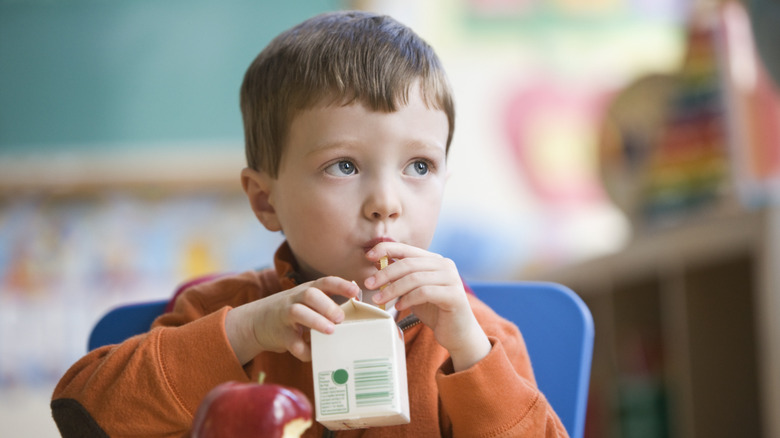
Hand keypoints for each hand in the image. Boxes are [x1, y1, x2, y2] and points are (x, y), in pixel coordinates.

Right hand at [225, 277, 359, 363]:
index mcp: (308, 290)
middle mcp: (296, 299)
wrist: (256, 322)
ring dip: (315, 321)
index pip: (325, 282)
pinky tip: (313, 354)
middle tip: (341, 318)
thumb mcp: (307, 302)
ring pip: (298, 312)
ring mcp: (285, 315)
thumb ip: (329, 302)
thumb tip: (360, 304)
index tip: (356, 292)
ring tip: (330, 331)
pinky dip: (304, 350)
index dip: (341, 285)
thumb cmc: (292, 312)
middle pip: (310, 294)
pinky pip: (292, 342)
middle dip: (327, 305)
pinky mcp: (279, 334)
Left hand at [364, 242, 490, 371]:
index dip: (387, 249)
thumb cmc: (434, 311)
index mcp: (435, 260)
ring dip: (393, 288)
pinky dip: (408, 298)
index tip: (368, 256)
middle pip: (409, 264)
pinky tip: (399, 306)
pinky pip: (424, 292)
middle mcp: (445, 265)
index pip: (408, 249)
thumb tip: (378, 264)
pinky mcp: (454, 295)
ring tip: (378, 299)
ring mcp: (452, 279)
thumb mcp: (413, 291)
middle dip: (385, 273)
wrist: (457, 334)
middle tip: (369, 284)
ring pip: (415, 278)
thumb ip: (401, 277)